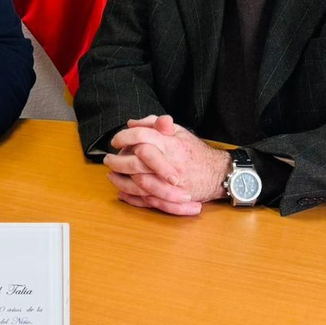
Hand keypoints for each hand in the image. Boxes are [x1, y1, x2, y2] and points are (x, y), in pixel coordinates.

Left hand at [103, 114, 231, 216]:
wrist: (217, 174)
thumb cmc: (195, 152)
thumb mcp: (179, 131)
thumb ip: (155, 125)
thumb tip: (132, 123)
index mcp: (171, 144)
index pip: (142, 137)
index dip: (125, 137)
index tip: (116, 140)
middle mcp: (170, 163)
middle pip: (136, 162)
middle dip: (118, 161)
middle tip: (107, 159)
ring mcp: (171, 183)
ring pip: (139, 184)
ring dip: (121, 181)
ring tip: (111, 175)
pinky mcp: (172, 198)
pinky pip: (148, 200)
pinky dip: (131, 198)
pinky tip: (121, 192)